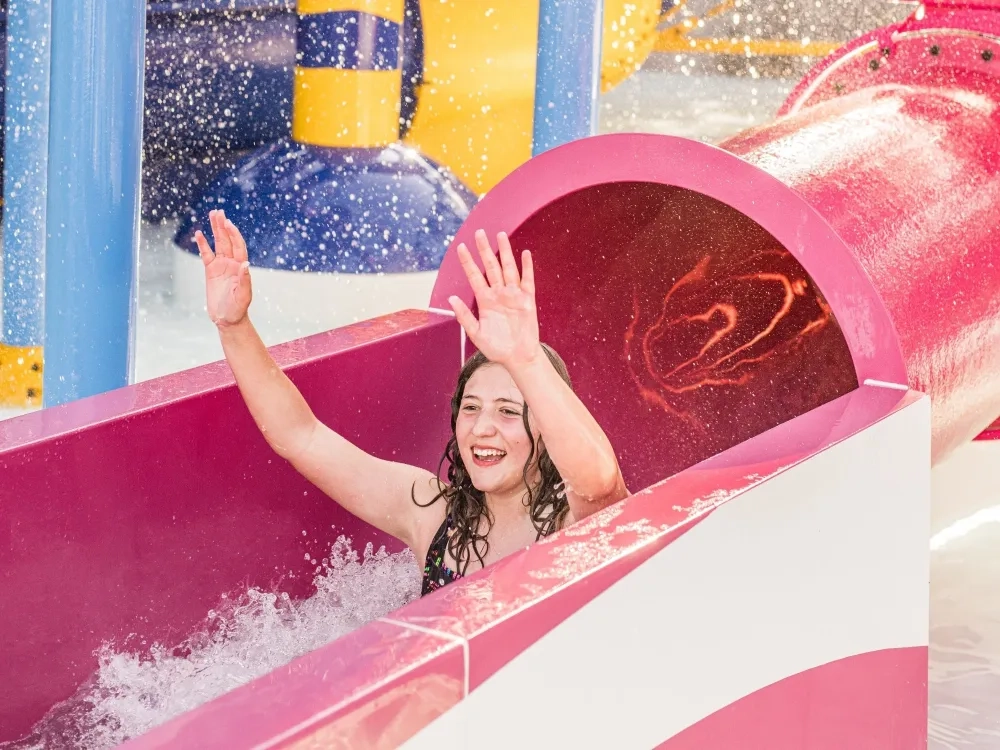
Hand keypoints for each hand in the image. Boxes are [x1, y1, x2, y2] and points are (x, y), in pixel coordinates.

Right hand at [194, 209, 252, 327]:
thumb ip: (245, 279)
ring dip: (215, 230)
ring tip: (212, 215)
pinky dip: (203, 244)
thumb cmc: (238, 308)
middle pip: (227, 240)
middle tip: (218, 212)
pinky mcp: (211, 271)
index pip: (238, 246)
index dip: (234, 234)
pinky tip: (199, 234)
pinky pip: (206, 254)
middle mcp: (232, 263)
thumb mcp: (243, 295)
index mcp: (241, 267)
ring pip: (218, 244)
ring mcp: (221, 266)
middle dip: (223, 226)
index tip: (228, 223)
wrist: (228, 318)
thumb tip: (245, 263)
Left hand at [448, 229, 540, 367]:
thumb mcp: (476, 334)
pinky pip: (527, 280)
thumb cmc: (497, 348)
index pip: (474, 276)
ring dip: (505, 252)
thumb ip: (464, 316)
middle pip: (491, 266)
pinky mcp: (528, 300)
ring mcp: (513, 295)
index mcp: (485, 301)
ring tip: (500, 235)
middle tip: (479, 232)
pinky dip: (527, 267)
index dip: (468, 262)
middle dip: (485, 249)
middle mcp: (498, 294)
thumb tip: (451, 300)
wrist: (517, 357)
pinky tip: (524, 254)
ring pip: (508, 268)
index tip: (460, 247)